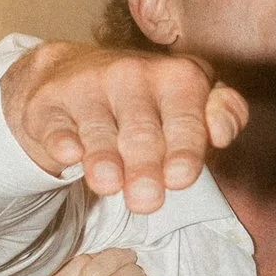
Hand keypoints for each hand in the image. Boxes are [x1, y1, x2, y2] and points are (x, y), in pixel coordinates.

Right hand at [2, 39, 244, 214]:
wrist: (72, 74)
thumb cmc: (148, 100)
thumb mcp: (192, 100)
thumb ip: (225, 113)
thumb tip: (222, 132)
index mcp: (177, 77)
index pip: (186, 117)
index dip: (185, 146)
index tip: (181, 178)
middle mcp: (132, 75)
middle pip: (142, 131)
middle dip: (145, 165)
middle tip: (147, 201)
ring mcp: (88, 86)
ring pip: (99, 129)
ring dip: (103, 157)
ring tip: (108, 185)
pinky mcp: (51, 102)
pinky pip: (56, 125)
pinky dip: (61, 140)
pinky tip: (69, 154)